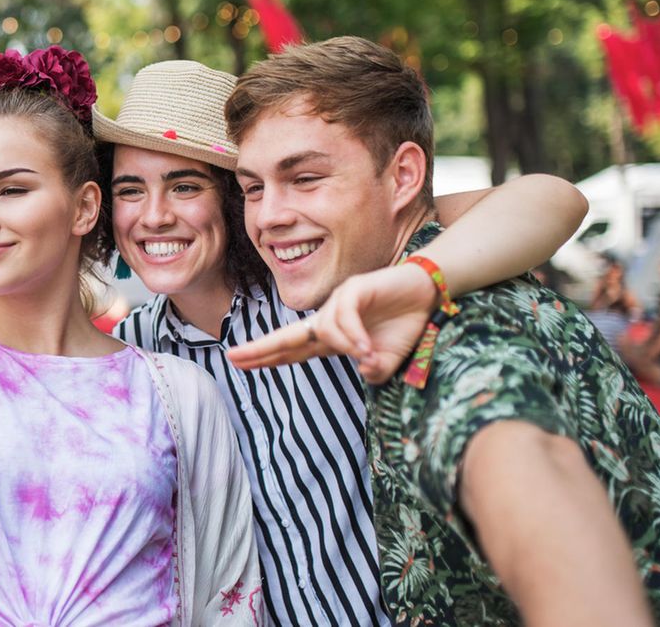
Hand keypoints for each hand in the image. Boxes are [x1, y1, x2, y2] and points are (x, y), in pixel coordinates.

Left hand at [226, 262, 437, 383]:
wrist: (427, 296)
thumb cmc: (403, 325)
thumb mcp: (388, 360)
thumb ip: (375, 371)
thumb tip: (362, 368)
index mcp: (330, 338)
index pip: (291, 350)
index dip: (266, 357)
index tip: (238, 362)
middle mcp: (328, 319)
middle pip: (288, 337)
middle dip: (260, 348)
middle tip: (233, 357)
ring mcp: (338, 303)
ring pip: (324, 330)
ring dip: (345, 345)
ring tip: (368, 353)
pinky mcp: (354, 289)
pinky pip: (342, 314)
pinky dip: (352, 333)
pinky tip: (365, 346)